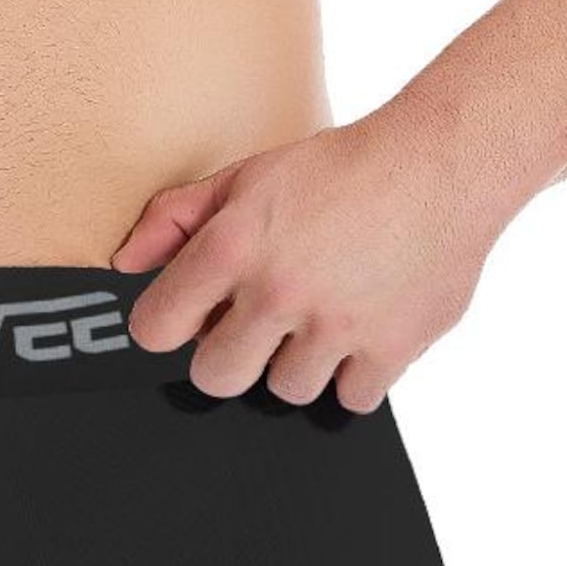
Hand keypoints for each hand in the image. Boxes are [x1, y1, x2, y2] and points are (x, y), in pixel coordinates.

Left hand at [110, 111, 497, 411]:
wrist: (438, 166)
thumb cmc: (341, 169)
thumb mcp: (245, 176)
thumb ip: (176, 218)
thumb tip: (127, 263)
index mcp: (232, 247)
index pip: (156, 329)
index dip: (170, 323)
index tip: (191, 317)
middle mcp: (278, 291)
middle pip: (215, 377)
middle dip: (230, 354)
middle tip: (260, 323)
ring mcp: (335, 326)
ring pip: (286, 391)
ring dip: (298, 362)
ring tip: (320, 315)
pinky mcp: (390, 349)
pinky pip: (351, 399)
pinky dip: (356, 374)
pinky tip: (361, 329)